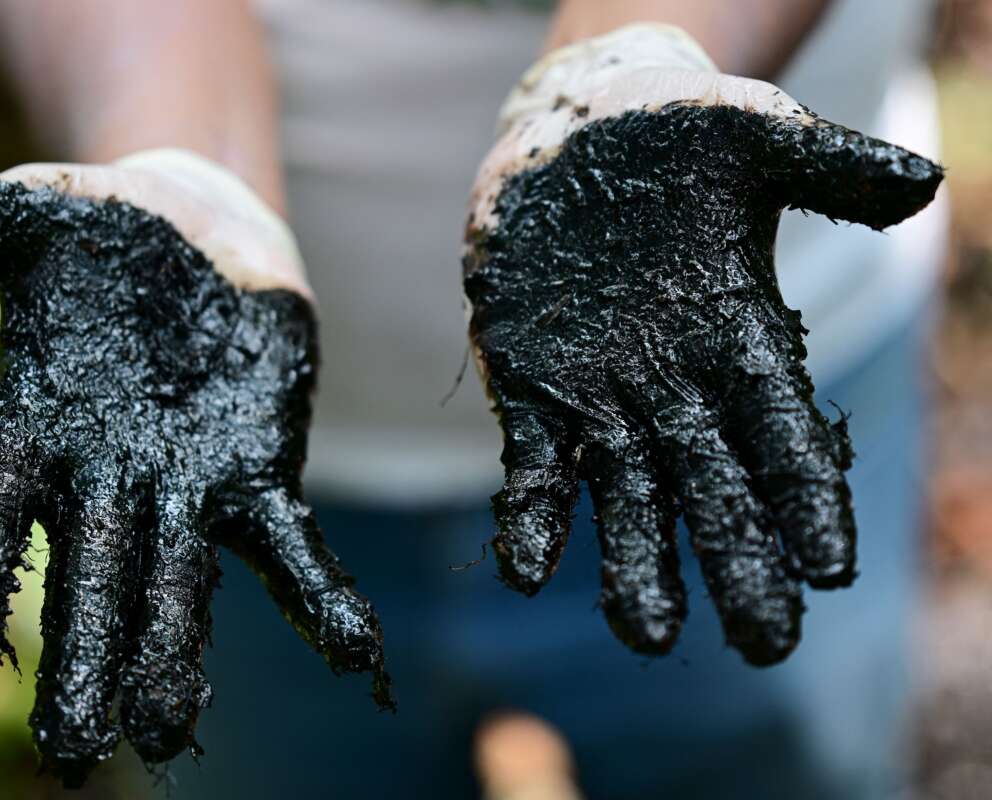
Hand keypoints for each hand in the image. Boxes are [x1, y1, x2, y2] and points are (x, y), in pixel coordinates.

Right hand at [0, 150, 389, 784]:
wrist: (198, 235)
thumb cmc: (100, 235)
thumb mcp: (30, 217)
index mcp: (31, 433)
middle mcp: (103, 482)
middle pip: (86, 581)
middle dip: (81, 659)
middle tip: (74, 752)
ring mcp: (186, 489)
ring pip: (177, 586)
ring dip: (172, 658)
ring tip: (169, 731)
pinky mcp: (259, 477)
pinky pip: (291, 548)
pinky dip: (319, 599)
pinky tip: (353, 652)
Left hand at [464, 24, 942, 665]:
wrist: (576, 141)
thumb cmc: (676, 140)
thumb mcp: (755, 141)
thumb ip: (829, 169)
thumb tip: (922, 182)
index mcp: (742, 341)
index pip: (787, 436)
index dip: (809, 501)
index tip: (832, 568)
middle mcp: (679, 390)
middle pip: (718, 490)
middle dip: (739, 562)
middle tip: (762, 642)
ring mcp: (603, 401)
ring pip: (629, 501)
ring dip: (636, 568)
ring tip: (646, 636)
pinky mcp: (535, 396)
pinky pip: (535, 471)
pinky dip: (534, 520)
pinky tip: (528, 571)